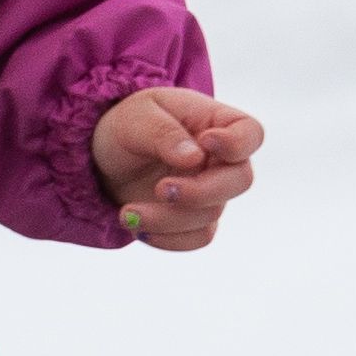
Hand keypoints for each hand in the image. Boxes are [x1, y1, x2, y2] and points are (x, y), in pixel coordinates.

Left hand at [94, 86, 262, 251]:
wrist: (105, 158)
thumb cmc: (129, 126)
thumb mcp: (136, 117)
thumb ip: (164, 133)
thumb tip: (196, 157)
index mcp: (215, 123)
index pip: (250, 133)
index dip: (237, 142)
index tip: (206, 141)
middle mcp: (221, 160)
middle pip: (240, 181)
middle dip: (201, 190)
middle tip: (161, 189)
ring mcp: (211, 191)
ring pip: (210, 214)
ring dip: (167, 218)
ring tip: (128, 213)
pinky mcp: (195, 219)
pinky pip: (197, 237)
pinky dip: (168, 238)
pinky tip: (137, 228)